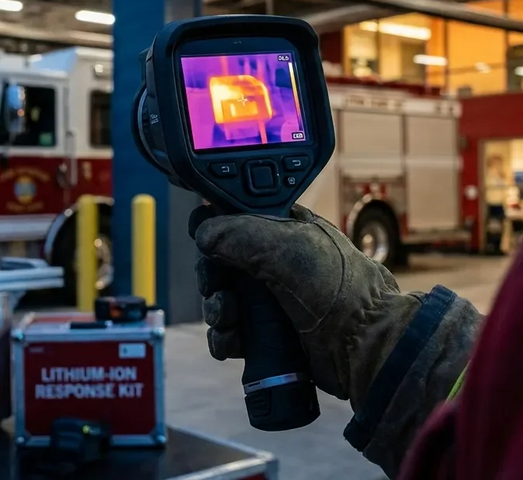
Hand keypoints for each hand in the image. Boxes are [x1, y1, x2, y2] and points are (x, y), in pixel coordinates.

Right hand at [189, 204, 422, 408]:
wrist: (364, 345)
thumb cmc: (337, 288)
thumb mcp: (286, 246)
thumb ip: (238, 233)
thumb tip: (202, 233)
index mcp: (283, 231)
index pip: (235, 221)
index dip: (215, 229)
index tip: (204, 240)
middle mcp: (274, 263)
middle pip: (221, 264)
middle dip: (212, 277)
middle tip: (217, 286)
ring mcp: (271, 301)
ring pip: (222, 300)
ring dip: (216, 309)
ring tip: (227, 316)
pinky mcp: (267, 336)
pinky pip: (230, 334)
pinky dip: (223, 337)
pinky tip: (230, 339)